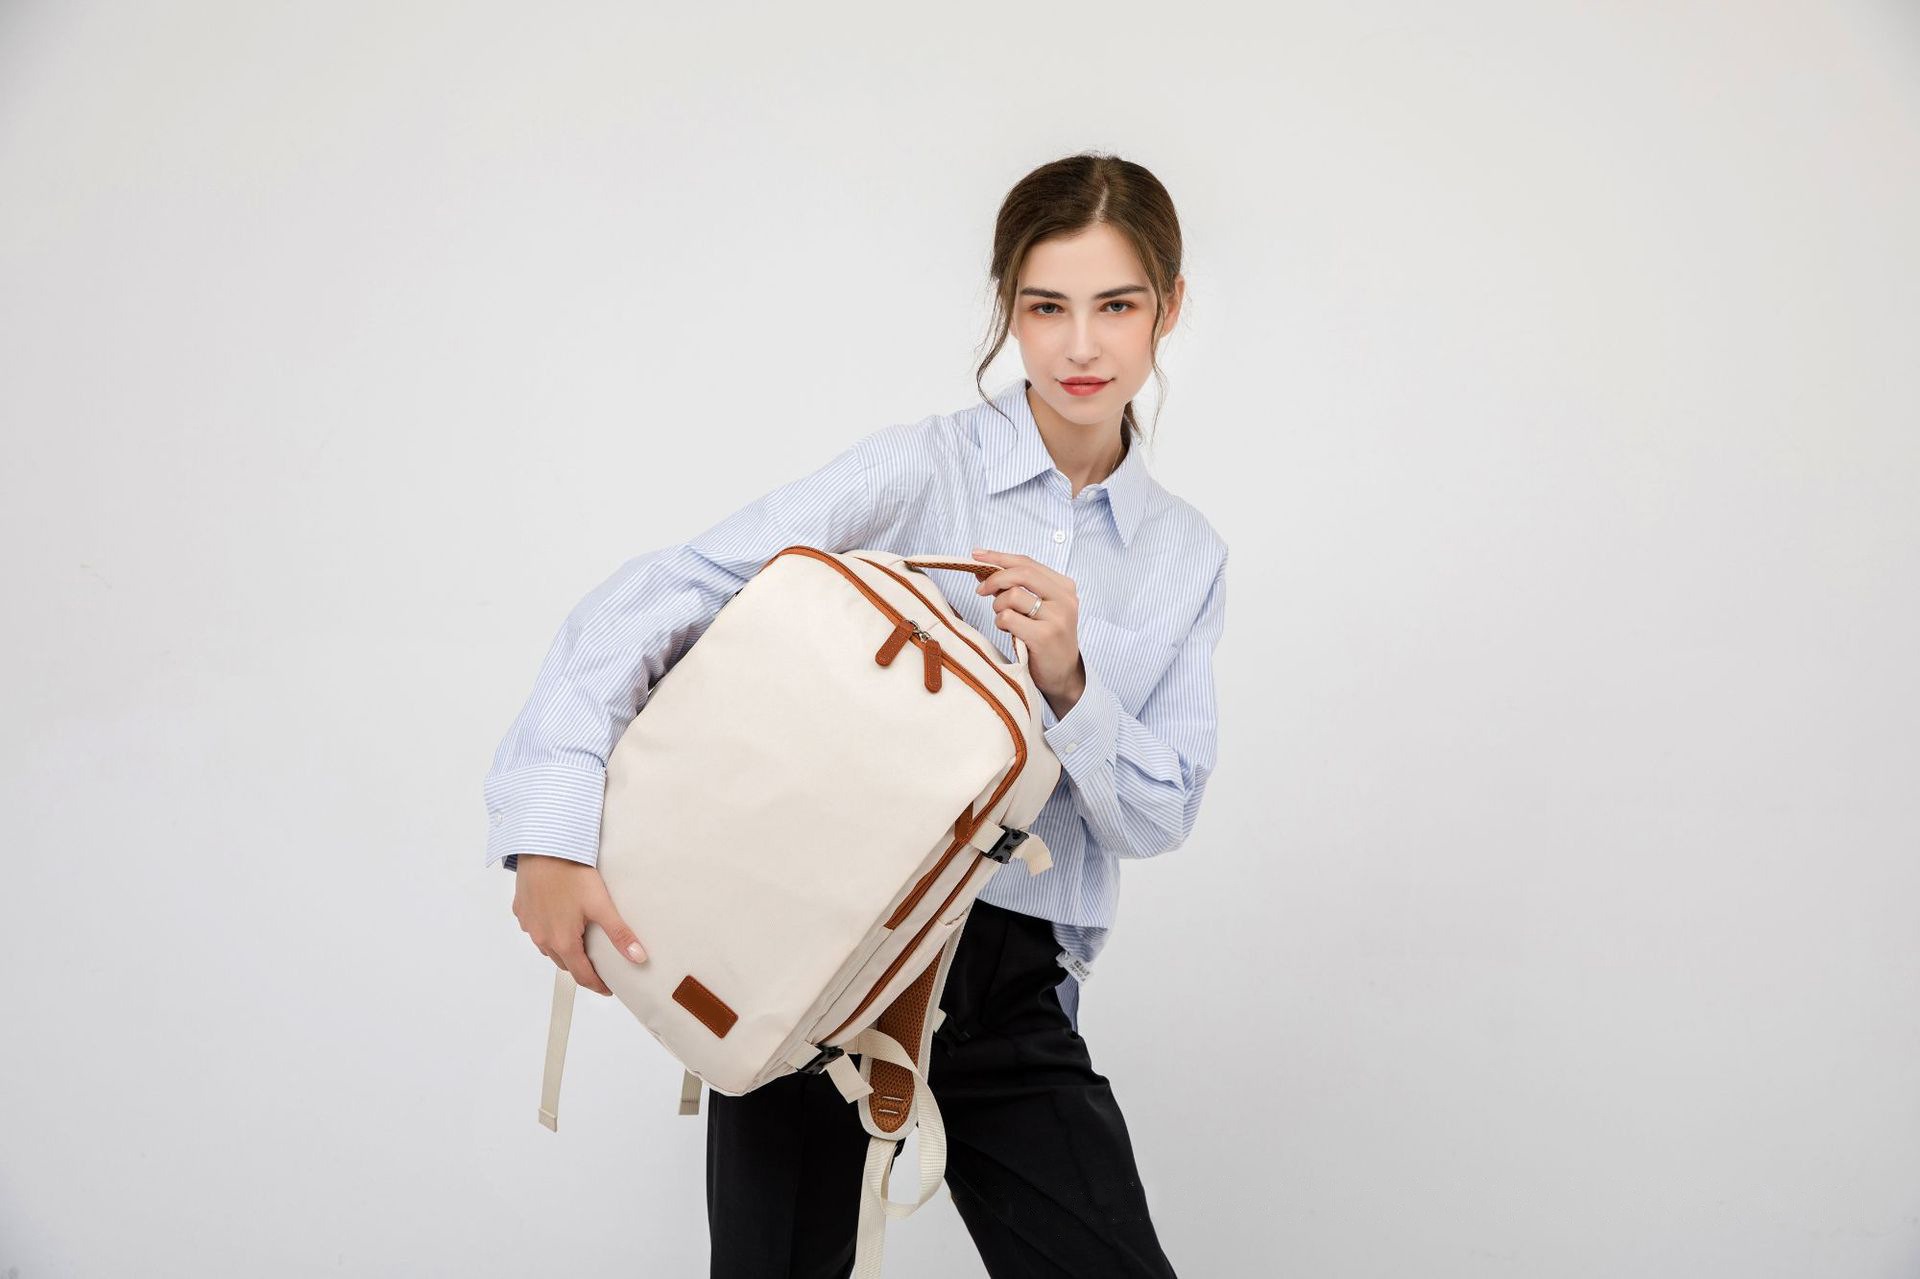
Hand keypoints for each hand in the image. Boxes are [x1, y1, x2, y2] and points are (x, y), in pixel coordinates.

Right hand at [512, 854, 648, 996]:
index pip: (582, 975)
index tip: (608, 989)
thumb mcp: (601, 905)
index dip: (597, 985)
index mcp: (562, 942)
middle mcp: (541, 938)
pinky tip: (557, 919)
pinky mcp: (521, 910)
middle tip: (598, 965)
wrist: (542, 847)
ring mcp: (529, 925)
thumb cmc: (571, 874)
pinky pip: (535, 929)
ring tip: (579, 943)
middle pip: (564, 962)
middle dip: (581, 967)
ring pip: (548, 947)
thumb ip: (619, 934)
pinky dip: (548, 931)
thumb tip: (638, 958)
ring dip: (563, 950)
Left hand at [970, 548, 1085, 711]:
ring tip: (1005, 620)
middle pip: (1021, 573)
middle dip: (994, 579)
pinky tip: (1009, 632)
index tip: (977, 555)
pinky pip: (1008, 618)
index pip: (1027, 562)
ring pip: (1012, 595)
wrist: (1063, 675)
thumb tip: (982, 567)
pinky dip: (1001, 623)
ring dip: (999, 607)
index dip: (999, 557)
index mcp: (1064, 586)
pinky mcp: (1045, 636)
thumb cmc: (1045, 639)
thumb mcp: (1035, 608)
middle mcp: (1064, 599)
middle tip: (980, 591)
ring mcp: (1057, 617)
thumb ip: (1014, 586)